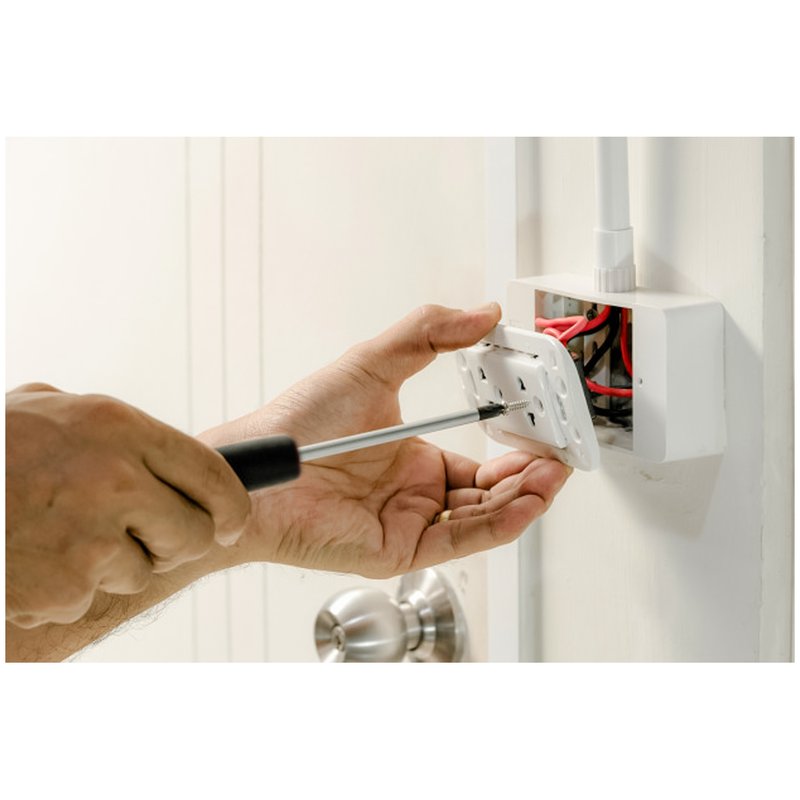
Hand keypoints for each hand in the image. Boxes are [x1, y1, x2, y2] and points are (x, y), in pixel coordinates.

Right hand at [5, 384, 250, 627]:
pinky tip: (32, 558)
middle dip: (173, 540)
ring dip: (112, 562)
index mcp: (120, 428)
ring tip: (59, 533)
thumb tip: (177, 463)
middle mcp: (115, 480)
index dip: (230, 506)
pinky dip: (66, 587)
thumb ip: (115, 433)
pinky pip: (90, 597)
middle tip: (144, 535)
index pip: (215, 475)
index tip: (227, 521)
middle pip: (192, 532)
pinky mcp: (62, 587)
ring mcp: (89, 538)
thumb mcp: (51, 410)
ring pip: (142, 570)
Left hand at [202, 303, 570, 577]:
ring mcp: (410, 521)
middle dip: (531, 475)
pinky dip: (499, 523)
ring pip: (484, 516)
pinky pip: (461, 538)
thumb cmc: (298, 424)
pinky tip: (524, 502)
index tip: (543, 426)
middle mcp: (416, 492)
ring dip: (524, 497)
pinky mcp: (400, 548)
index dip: (517, 447)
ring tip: (552, 472)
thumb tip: (480, 314)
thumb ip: (426, 334)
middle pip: (492, 491)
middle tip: (560, 452)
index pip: (482, 460)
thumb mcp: (371, 364)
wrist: (257, 468)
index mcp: (413, 457)